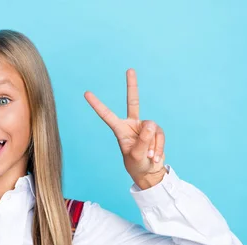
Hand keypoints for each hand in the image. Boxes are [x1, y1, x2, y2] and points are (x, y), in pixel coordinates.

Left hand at [84, 69, 166, 187]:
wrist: (150, 172)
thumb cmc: (138, 166)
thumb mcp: (137, 156)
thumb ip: (143, 141)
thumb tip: (151, 124)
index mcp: (119, 130)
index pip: (107, 115)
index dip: (97, 105)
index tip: (86, 93)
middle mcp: (132, 125)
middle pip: (133, 102)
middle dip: (132, 86)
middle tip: (129, 69)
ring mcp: (144, 126)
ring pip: (153, 128)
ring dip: (153, 145)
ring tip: (148, 157)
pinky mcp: (156, 131)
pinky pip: (160, 135)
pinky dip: (159, 148)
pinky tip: (154, 157)